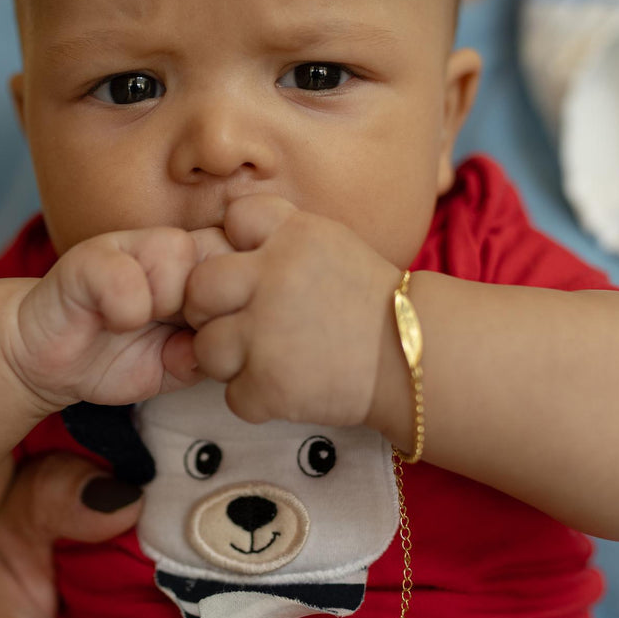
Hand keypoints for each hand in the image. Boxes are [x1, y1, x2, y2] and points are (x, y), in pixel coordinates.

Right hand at [9, 227, 231, 411]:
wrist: (45, 358)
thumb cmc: (113, 356)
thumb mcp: (173, 368)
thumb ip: (205, 358)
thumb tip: (225, 350)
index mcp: (195, 270)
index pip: (245, 264)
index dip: (238, 304)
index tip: (215, 336)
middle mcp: (167, 249)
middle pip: (221, 254)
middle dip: (209, 303)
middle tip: (182, 330)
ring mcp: (128, 247)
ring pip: (178, 253)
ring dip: (167, 300)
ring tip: (144, 324)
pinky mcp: (89, 257)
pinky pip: (126, 275)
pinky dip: (126, 309)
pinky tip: (114, 324)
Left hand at [180, 195, 400, 426]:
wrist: (419, 361)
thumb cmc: (369, 304)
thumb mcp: (331, 245)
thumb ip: (276, 239)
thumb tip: (215, 245)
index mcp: (294, 234)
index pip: (233, 218)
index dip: (238, 245)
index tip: (260, 269)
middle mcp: (275, 276)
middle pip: (199, 287)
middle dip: (211, 309)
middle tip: (241, 323)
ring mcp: (268, 332)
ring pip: (206, 348)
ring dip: (230, 361)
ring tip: (268, 360)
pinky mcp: (270, 384)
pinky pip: (232, 396)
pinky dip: (257, 400)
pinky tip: (289, 388)